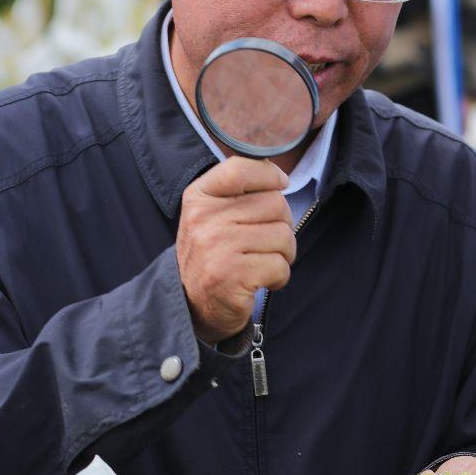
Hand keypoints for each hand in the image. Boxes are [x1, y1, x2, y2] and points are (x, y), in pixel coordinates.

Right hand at [177, 157, 294, 343]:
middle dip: (282, 225)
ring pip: (283, 235)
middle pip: (275, 203)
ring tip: (263, 262)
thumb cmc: (213, 254)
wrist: (192, 305)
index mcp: (199, 196)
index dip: (268, 175)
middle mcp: (204, 218)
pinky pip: (280, 265)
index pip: (240, 169)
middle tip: (266, 243)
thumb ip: (238, 193)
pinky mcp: (231, 275)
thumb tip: (279, 178)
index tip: (280, 184)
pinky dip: (279, 277)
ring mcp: (216, 246)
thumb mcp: (212, 215)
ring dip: (283, 254)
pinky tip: (262, 281)